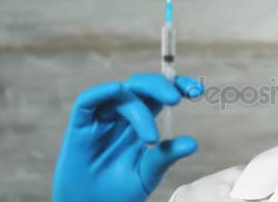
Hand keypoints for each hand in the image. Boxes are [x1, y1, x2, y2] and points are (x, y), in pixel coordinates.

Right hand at [52, 73, 203, 201]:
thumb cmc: (120, 190)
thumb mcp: (148, 174)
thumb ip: (166, 157)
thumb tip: (193, 143)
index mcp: (142, 120)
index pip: (161, 93)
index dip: (178, 85)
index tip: (198, 91)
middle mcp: (122, 114)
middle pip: (142, 86)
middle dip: (161, 87)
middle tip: (177, 99)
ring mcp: (101, 118)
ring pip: (121, 95)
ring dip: (138, 108)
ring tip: (152, 138)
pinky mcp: (80, 127)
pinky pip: (87, 102)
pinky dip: (100, 93)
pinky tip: (116, 89)